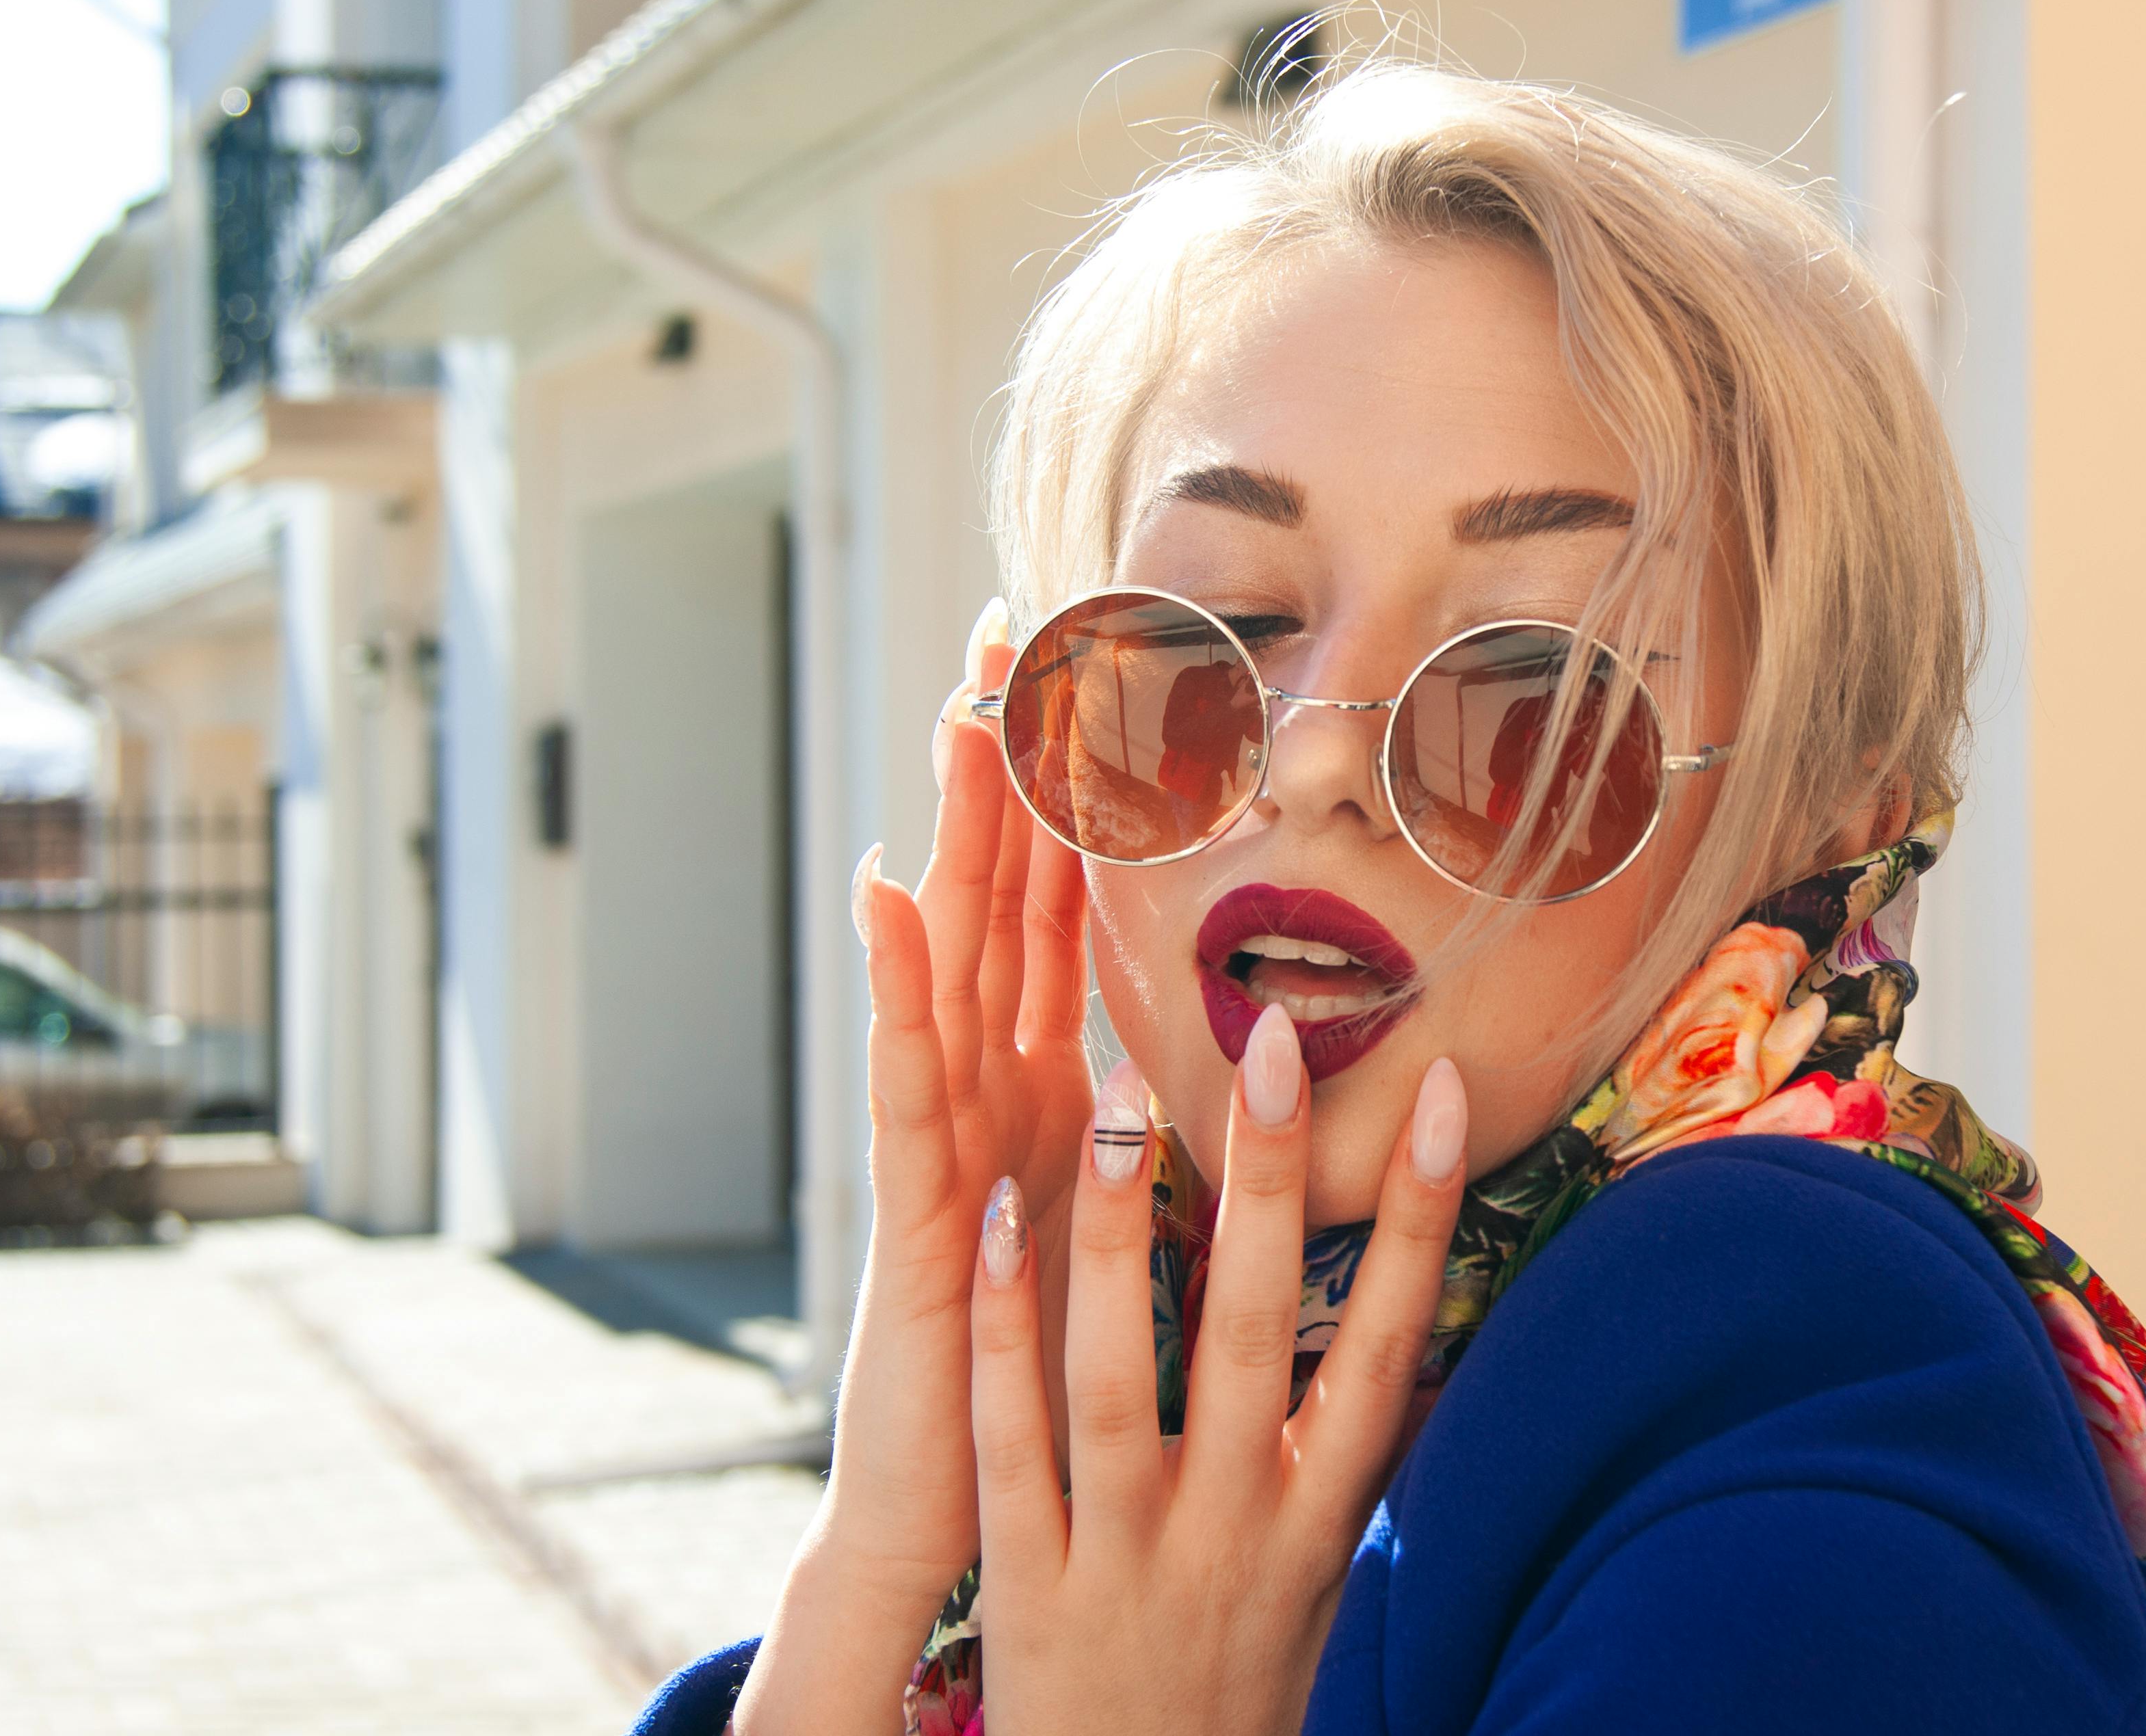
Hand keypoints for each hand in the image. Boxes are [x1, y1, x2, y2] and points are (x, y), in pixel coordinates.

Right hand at [735, 616, 1095, 1733]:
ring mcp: (944, 1141)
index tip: (1096, 676)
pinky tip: (884, 891)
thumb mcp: (1140, 1232)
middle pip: (998, 902)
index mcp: (1050, 1090)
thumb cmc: (1060, 1378)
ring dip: (950, 831)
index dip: (1075, 798)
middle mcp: (989, 1093)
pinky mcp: (917, 1208)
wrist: (974, 1512)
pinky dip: (892, 983)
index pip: (1061, 913)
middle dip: (1005, 769)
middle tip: (1008, 632)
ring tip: (954, 713)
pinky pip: (905, 1080)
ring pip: (949, 958)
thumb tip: (1261, 1056)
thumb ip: (1178, 1137)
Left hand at [968, 1004, 1470, 1734]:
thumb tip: (1429, 1327)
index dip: (1422, 1219)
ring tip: (1121, 1094)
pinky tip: (996, 1222)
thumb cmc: (1244, 1690)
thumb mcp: (1329, 1584)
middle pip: (1260, 1331)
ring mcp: (1125, 1553)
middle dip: (1271, 1182)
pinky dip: (1002, 1330)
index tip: (1445, 1094)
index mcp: (1322, 1520)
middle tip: (1274, 1041)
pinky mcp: (1026, 1584)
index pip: (1393, 1346)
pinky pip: (1007, 1439)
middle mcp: (1236, 1527)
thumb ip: (1358, 1461)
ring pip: (1120, 1372)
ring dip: (1122, 1231)